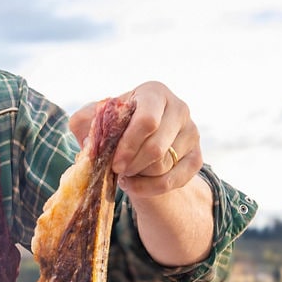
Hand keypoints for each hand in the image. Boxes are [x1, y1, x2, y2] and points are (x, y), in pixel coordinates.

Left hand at [69, 80, 202, 195]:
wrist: (137, 148)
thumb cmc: (115, 129)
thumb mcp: (95, 121)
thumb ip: (85, 120)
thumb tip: (86, 129)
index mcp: (154, 92)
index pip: (147, 121)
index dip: (128, 146)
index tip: (114, 163)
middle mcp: (179, 108)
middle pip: (156, 148)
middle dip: (132, 164)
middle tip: (117, 170)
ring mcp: (191, 133)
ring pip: (164, 166)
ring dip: (139, 175)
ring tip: (125, 173)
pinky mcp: (196, 158)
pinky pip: (172, 181)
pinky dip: (149, 189)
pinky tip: (134, 184)